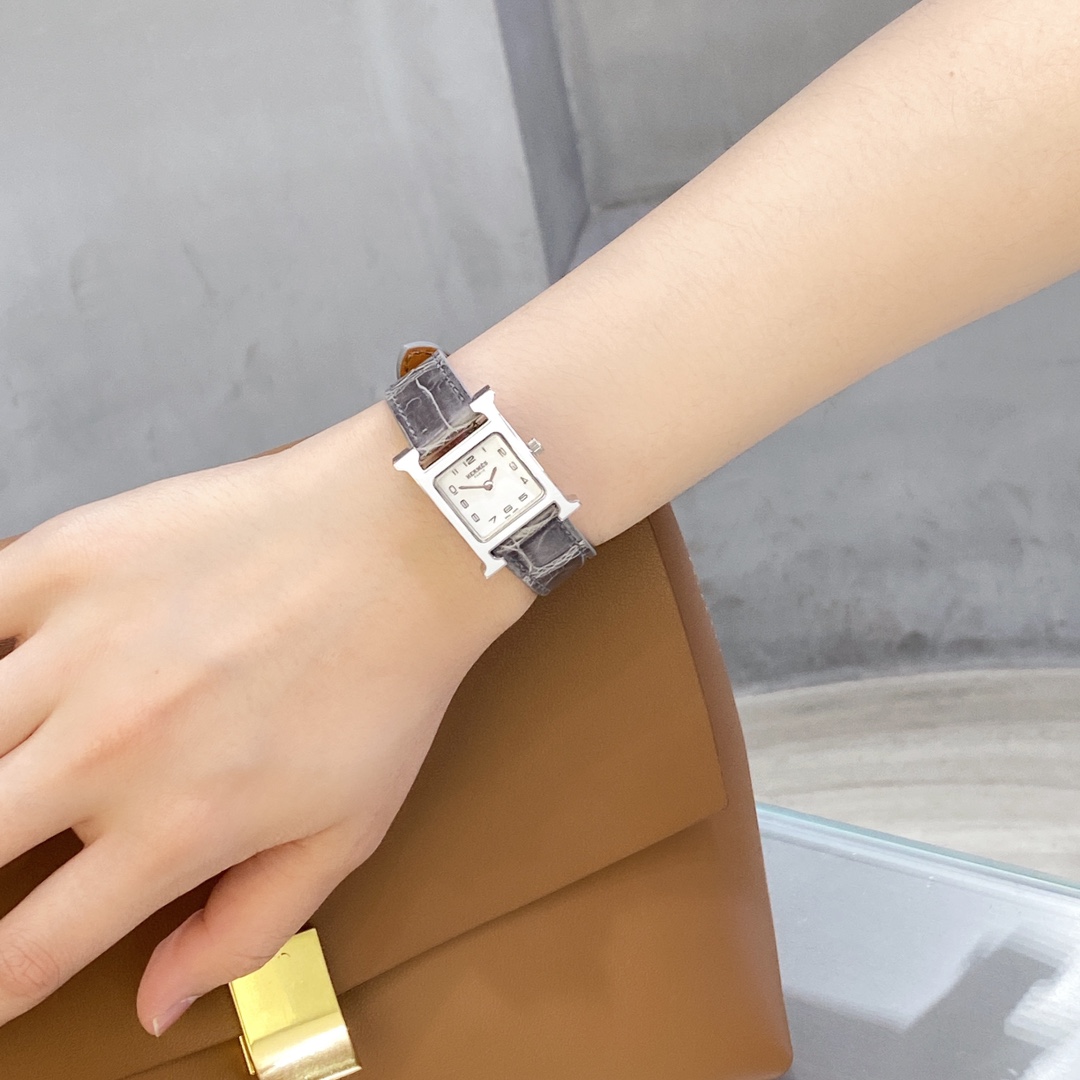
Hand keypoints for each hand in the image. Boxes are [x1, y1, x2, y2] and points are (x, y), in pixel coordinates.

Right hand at [0, 404, 532, 1035]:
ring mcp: (79, 648)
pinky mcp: (68, 562)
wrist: (400, 545)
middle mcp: (109, 748)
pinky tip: (9, 677)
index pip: (25, 952)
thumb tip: (158, 1001)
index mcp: (177, 827)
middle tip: (12, 841)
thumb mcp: (346, 830)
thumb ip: (247, 927)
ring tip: (18, 765)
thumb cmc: (383, 682)